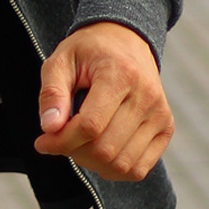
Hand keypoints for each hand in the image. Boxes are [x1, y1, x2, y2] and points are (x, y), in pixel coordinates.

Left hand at [34, 21, 173, 181]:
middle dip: (73, 151)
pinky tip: (95, 150)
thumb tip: (49, 127)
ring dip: (91, 162)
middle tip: (57, 139)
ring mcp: (160, 115)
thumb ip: (52, 92)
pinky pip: (139, 168)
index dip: (62, 140)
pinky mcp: (166, 128)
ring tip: (76, 142)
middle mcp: (147, 96)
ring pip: (122, 164)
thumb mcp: (61, 60)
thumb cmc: (88, 50)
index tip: (42, 141)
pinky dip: (113, 169)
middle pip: (105, 148)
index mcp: (120, 74)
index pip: (90, 125)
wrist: (125, 39)